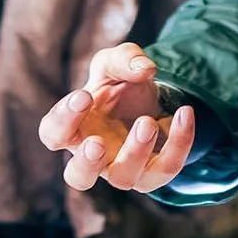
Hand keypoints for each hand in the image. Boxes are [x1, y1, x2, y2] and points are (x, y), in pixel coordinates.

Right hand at [37, 42, 195, 192]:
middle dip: (86, 163)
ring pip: (123, 178)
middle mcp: (95, 156)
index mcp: (74, 129)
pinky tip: (184, 113)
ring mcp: (123, 169)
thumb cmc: (119, 86)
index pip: (53, 134)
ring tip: (147, 122)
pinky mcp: (154, 172)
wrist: (151, 101)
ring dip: (135, 152)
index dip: (63, 120)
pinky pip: (166, 167)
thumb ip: (124, 59)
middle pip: (78, 176)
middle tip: (97, 143)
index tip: (84, 96)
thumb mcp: (116, 62)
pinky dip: (178, 141)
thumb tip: (144, 69)